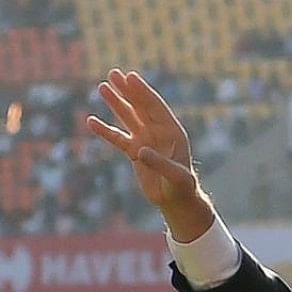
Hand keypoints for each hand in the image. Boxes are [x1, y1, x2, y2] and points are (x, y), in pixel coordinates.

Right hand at [85, 68, 212, 239]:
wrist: (176, 200)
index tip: (130, 77)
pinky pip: (117, 138)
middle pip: (141, 107)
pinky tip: (90, 121)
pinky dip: (104, 130)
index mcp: (172, 133)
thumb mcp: (176, 176)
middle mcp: (158, 133)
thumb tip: (140, 151)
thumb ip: (160, 163)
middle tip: (114, 73)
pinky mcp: (135, 153)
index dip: (143, 92)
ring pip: (128, 118)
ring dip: (116, 103)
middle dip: (128, 90)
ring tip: (102, 87)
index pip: (156, 108)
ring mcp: (146, 141)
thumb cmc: (182, 187)